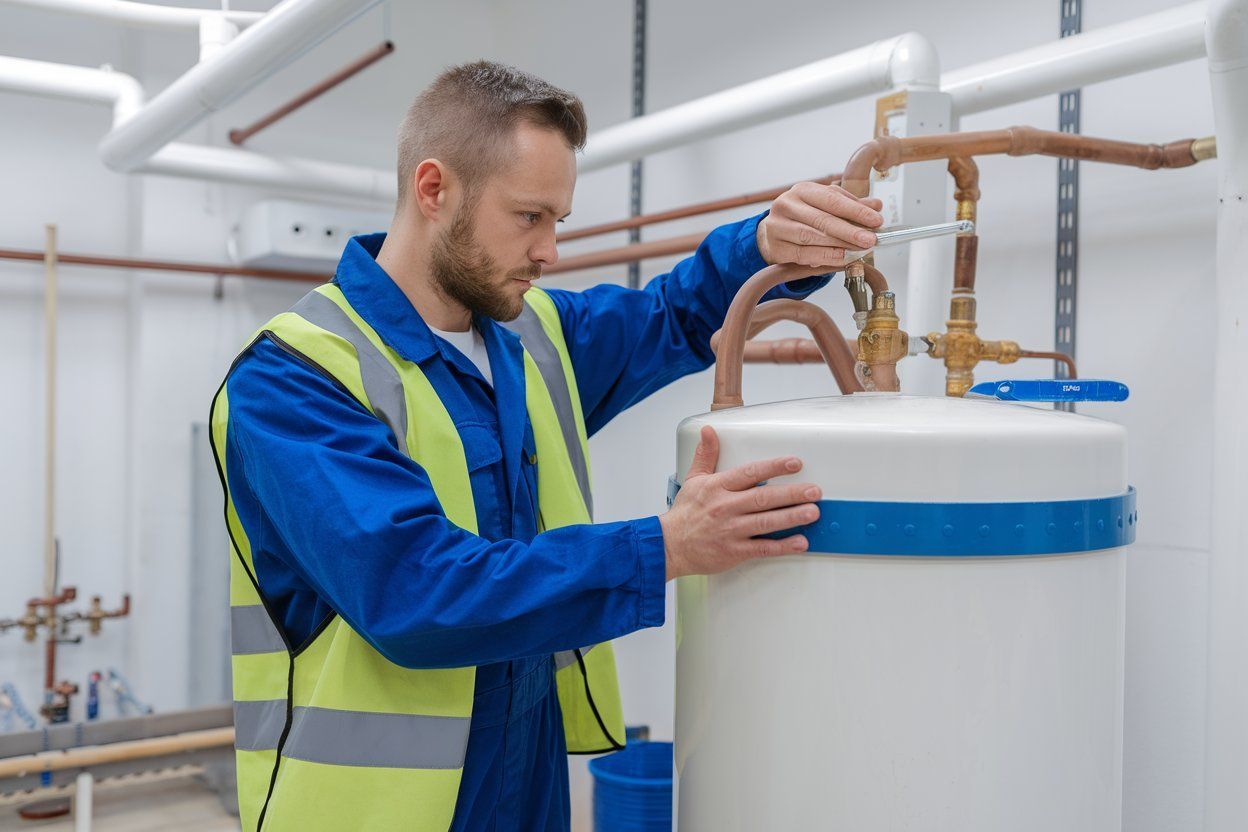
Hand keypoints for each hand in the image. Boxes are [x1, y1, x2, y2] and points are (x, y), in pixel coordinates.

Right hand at [660, 426, 820, 580]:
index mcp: (718, 487)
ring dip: (791, 517)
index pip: (750, 472)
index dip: (774, 467)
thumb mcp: (693, 479)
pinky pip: (762, 548)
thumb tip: (709, 432)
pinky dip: (782, 546)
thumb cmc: (684, 513)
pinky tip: (800, 542)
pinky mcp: (734, 551)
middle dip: (791, 494)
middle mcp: (726, 507)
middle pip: (763, 498)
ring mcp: (730, 530)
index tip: (794, 463)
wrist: (669, 545)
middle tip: (814, 491)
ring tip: (812, 512)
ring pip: (766, 522)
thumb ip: (706, 455)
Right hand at [756, 182, 883, 268]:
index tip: (876, 220)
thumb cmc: (803, 218)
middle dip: (850, 231)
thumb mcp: (825, 206)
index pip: (832, 199)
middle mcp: (786, 204)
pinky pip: (802, 254)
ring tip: (859, 250)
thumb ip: (850, 206)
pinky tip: (841, 259)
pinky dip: (824, 257)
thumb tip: (876, 205)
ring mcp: (778, 226)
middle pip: (822, 219)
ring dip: (838, 245)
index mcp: (802, 190)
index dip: (856, 210)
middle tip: (870, 240)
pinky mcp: (775, 247)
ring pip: (811, 237)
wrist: (772, 233)